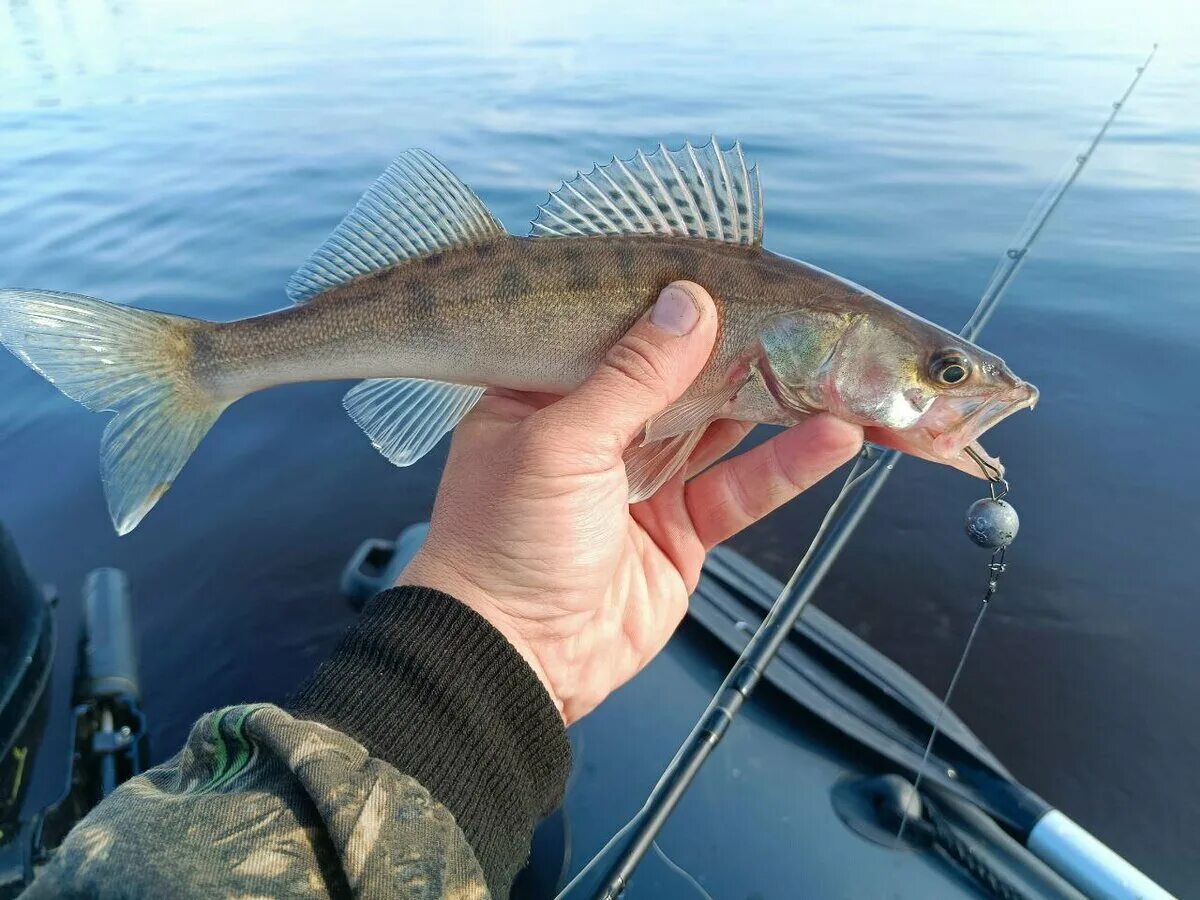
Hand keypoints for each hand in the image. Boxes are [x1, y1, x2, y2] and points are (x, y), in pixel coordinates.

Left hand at [398, 281, 862, 722]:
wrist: (510, 660)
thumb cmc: (506, 541)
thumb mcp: (562, 443)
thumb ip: (632, 376)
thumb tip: (690, 304)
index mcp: (549, 395)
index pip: (624, 333)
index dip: (680, 308)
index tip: (741, 275)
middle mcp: (599, 431)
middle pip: (684, 378)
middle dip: (744, 353)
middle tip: (808, 323)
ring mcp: (644, 481)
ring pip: (723, 429)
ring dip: (779, 403)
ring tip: (840, 370)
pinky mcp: (682, 531)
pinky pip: (740, 489)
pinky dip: (787, 466)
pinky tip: (834, 437)